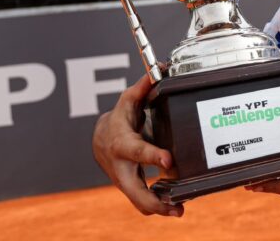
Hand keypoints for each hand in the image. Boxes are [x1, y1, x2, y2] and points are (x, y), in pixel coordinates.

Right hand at [92, 74, 183, 216]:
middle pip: (135, 190)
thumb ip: (143, 87)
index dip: (152, 157)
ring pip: (139, 202)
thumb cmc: (118, 120)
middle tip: (175, 205)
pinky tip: (175, 207)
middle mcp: (122, 166)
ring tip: (179, 210)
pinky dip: (158, 206)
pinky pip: (143, 202)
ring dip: (159, 209)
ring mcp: (125, 180)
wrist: (100, 140)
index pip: (138, 151)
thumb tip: (160, 69)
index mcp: (122, 144)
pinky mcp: (132, 188)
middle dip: (154, 200)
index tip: (168, 161)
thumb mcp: (127, 102)